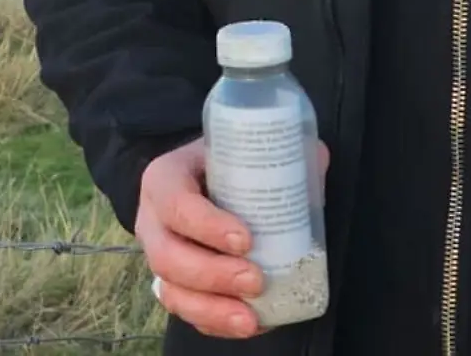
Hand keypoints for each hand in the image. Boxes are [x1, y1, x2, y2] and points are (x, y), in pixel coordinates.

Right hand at [137, 135, 328, 339]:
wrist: (196, 177)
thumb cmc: (221, 160)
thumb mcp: (238, 146)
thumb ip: (278, 150)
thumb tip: (318, 161)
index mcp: (164, 179)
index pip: (177, 205)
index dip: (207, 227)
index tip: (247, 239)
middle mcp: (152, 222)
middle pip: (169, 258)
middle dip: (213, 275)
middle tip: (256, 280)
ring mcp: (158, 258)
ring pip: (172, 293)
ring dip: (212, 310)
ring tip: (250, 318)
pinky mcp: (171, 285)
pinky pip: (186, 313)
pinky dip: (216, 323)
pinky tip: (249, 324)